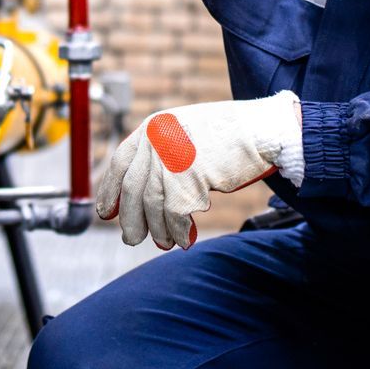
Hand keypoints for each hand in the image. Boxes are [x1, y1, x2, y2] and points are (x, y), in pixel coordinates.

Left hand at [94, 92, 302, 249]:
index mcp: (153, 126)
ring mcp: (172, 158)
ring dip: (158, 229)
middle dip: (131, 218)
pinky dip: (179, 231)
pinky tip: (185, 239)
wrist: (263, 130)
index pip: (120, 163)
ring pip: (153, 205)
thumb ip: (162, 154)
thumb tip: (142, 193)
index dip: (110, 191)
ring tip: (164, 242)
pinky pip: (177, 213)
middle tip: (131, 238)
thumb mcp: (185, 133)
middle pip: (134, 188)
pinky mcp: (190, 177)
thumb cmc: (229, 135)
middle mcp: (157, 139)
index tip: (106, 213)